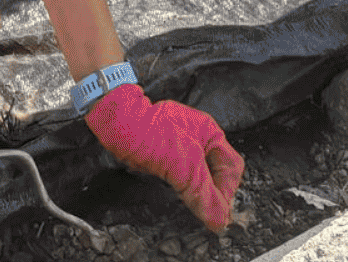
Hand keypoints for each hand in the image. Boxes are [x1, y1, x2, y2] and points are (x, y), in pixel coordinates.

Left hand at [84, 84, 242, 230]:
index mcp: (210, 133)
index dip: (227, 192)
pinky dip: (179, 190)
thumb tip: (220, 222)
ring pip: (196, 177)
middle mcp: (197, 137)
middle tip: (206, 215)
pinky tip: (174, 199)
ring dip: (194, 194)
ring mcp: (179, 145)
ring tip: (190, 210)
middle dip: (211, 194)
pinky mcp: (162, 155)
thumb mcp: (185, 167)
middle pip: (214, 173)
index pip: (231, 168)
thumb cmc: (151, 135)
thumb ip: (204, 195)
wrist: (116, 124)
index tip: (219, 214)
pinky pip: (179, 177)